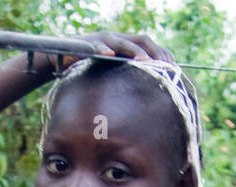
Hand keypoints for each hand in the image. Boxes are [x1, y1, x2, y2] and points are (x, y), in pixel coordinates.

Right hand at [57, 30, 175, 73]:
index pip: (150, 46)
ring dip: (135, 51)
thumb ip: (126, 78)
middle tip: (166, 67)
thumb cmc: (87, 69)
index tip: (175, 68)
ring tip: (146, 62)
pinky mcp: (87, 44)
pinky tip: (108, 55)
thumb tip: (143, 97)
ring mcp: (103, 40)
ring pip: (123, 42)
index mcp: (126, 45)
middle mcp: (118, 39)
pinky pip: (95, 46)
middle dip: (156, 52)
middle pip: (142, 40)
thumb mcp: (111, 74)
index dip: (163, 54)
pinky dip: (102, 49)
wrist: (61, 57)